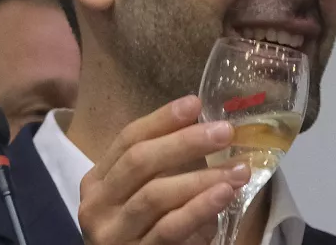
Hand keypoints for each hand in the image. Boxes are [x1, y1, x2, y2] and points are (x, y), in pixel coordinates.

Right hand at [78, 95, 250, 244]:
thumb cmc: (145, 230)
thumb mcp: (145, 193)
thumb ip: (164, 165)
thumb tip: (207, 126)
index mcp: (98, 181)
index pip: (127, 139)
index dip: (161, 119)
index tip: (195, 103)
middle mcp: (97, 205)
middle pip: (139, 161)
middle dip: (185, 142)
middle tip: (224, 132)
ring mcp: (113, 234)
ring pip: (155, 194)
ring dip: (201, 177)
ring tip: (238, 169)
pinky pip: (169, 227)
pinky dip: (198, 208)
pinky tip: (223, 194)